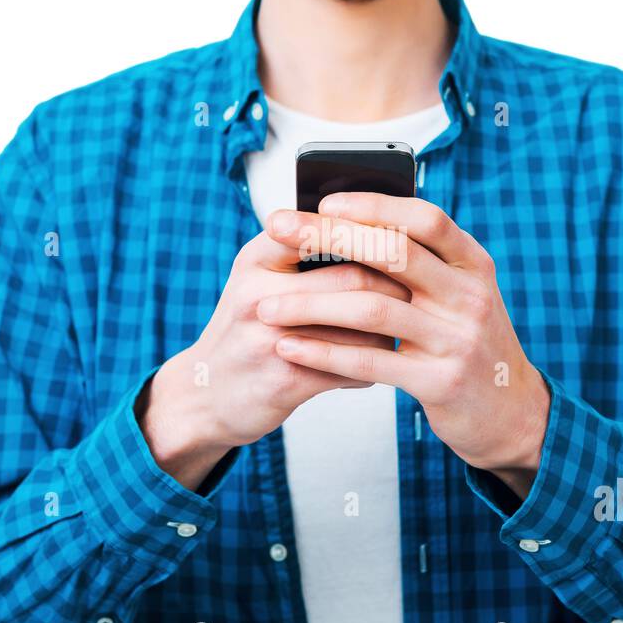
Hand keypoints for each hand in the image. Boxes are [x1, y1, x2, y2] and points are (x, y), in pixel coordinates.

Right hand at [137, 227, 409, 491]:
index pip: (326, 228)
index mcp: (257, 258)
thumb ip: (303, 251)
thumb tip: (380, 228)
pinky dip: (372, 367)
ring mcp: (272, 339)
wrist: (204, 394)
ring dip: (391, 331)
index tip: (405, 242)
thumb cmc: (245, 328)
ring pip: (363, 327)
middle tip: (419, 292)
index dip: (375, 234)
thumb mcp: (258, 277)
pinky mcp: (287, 381)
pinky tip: (373, 366)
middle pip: (357, 277)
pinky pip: (353, 368)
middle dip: (398, 286)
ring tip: (399, 330)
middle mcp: (260, 293)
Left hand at [258, 195, 549, 497]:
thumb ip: (422, 263)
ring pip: (373, 308)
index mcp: (474, 265)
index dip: (375, 206)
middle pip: (393, 253)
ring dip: (311, 304)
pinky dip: (323, 353)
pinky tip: (290, 348)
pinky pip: (370, 360)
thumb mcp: (461, 294)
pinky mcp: (440, 382)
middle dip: (328, 237)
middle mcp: (469, 296)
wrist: (511, 413)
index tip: (324, 201)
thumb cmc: (468, 343)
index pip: (425, 219)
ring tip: (266, 305)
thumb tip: (350, 224)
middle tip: (277, 228)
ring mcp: (457, 340)